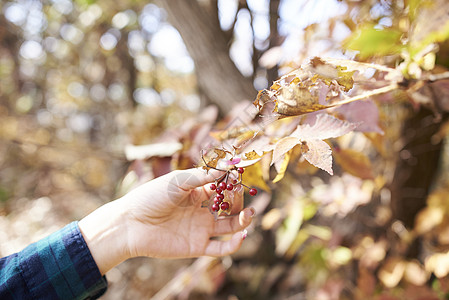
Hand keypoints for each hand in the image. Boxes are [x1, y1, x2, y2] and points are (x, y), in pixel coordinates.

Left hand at [79, 168, 254, 274]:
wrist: (130, 224)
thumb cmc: (150, 197)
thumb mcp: (178, 182)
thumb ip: (203, 176)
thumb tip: (228, 165)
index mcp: (195, 192)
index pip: (220, 186)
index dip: (231, 182)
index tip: (241, 176)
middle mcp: (200, 210)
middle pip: (228, 206)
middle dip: (238, 200)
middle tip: (244, 195)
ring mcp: (200, 228)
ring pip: (228, 226)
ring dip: (242, 220)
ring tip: (250, 214)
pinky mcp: (197, 246)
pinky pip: (220, 247)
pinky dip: (233, 244)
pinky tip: (241, 235)